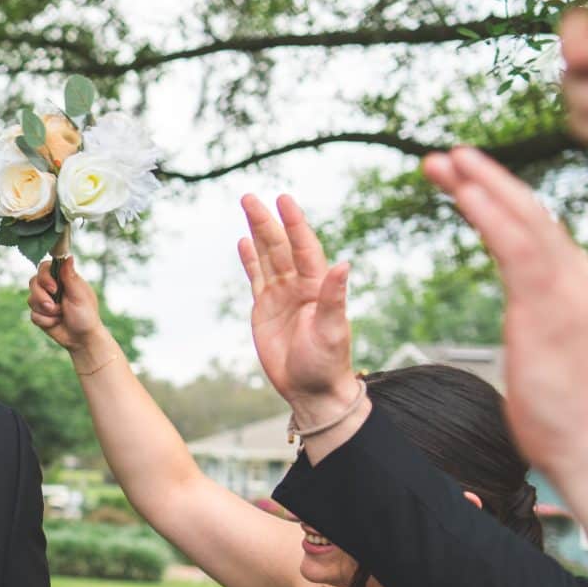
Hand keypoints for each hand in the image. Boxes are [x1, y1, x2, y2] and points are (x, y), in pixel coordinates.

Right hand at [27, 254, 112, 362]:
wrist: (81, 339)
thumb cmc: (86, 315)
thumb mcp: (79, 294)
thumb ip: (70, 276)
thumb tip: (68, 257)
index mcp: (63, 279)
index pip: (45, 268)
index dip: (44, 277)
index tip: (53, 289)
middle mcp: (51, 288)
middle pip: (33, 282)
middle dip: (42, 296)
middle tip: (53, 306)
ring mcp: (44, 301)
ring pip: (31, 299)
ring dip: (46, 311)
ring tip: (59, 315)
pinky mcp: (39, 315)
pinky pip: (33, 315)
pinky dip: (45, 321)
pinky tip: (56, 323)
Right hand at [238, 193, 359, 427]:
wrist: (312, 389)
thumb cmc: (327, 363)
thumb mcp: (333, 330)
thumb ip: (334, 297)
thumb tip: (344, 264)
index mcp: (316, 287)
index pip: (304, 248)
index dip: (294, 224)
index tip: (284, 200)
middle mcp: (298, 285)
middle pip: (280, 246)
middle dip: (266, 220)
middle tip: (250, 197)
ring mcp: (280, 295)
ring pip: (267, 256)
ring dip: (257, 231)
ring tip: (247, 206)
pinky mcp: (264, 309)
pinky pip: (256, 277)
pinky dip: (250, 259)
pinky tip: (244, 242)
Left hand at [421, 146, 587, 522]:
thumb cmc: (582, 416)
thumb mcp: (568, 360)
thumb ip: (557, 326)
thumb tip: (546, 324)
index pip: (542, 234)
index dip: (506, 205)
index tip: (472, 186)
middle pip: (532, 216)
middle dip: (489, 182)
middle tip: (450, 158)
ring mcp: (572, 289)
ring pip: (524, 221)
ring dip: (483, 186)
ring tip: (446, 160)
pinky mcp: (550, 305)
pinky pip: (516, 247)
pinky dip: (491, 214)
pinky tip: (466, 191)